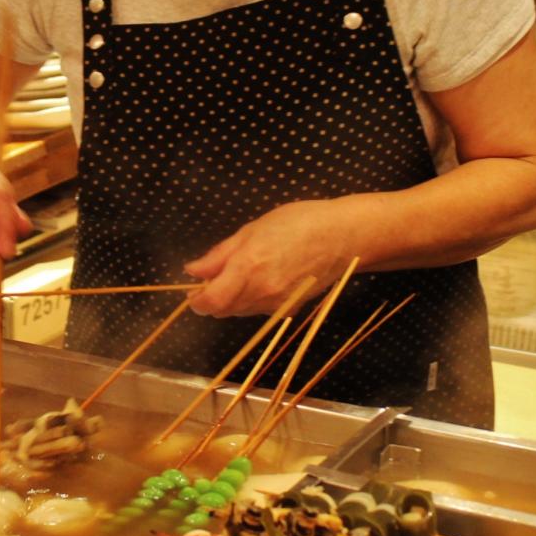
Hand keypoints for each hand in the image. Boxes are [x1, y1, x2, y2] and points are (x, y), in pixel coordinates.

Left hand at [183, 200, 359, 316]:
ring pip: (241, 312)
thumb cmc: (297, 223)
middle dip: (213, 299)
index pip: (211, 302)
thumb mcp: (252, 230)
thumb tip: (193, 270)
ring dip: (232, 301)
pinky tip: (262, 280)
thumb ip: (220, 254)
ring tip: (241, 274)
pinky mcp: (291, 309)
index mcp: (247, 269)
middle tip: (215, 277)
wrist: (343, 237)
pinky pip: (260, 312)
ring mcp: (278, 304)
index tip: (192, 293)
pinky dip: (251, 302)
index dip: (197, 301)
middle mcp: (261, 293)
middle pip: (223, 310)